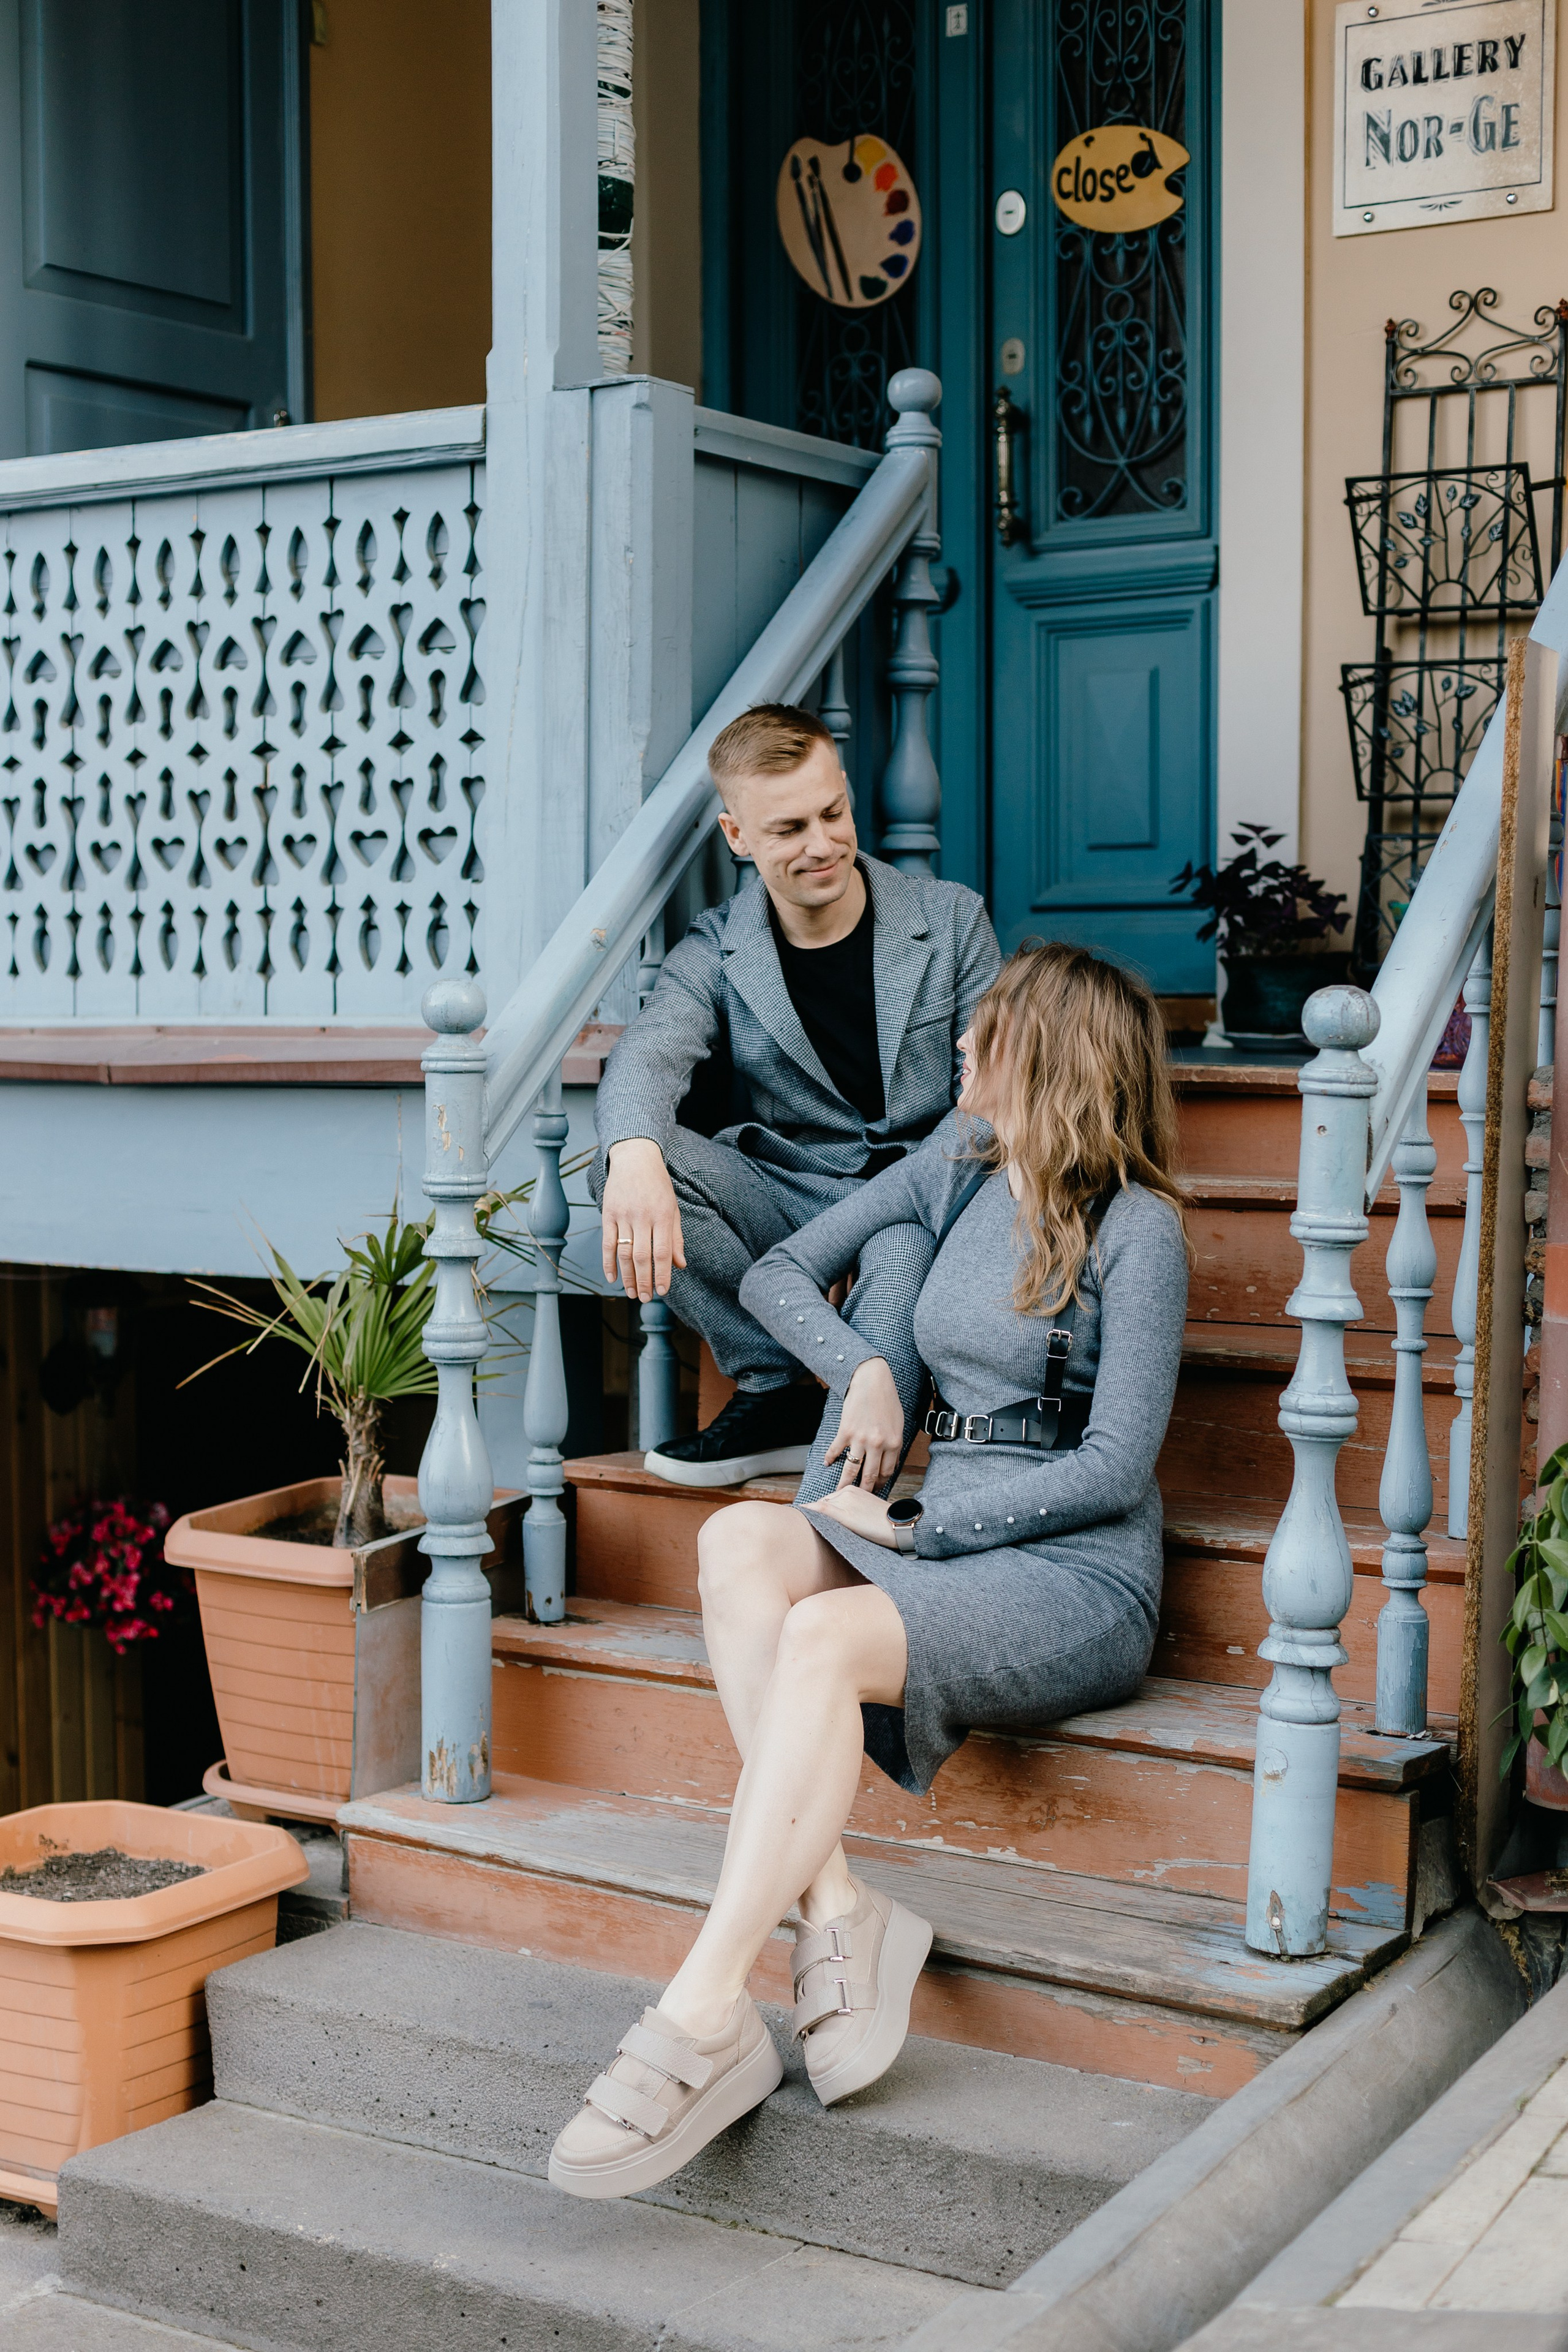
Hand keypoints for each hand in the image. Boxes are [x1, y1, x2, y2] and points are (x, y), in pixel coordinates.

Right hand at [601, 1138, 685, 1301]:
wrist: (635, 1158)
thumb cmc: (658, 1186)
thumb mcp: (673, 1208)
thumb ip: (676, 1237)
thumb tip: (680, 1265)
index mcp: (663, 1216)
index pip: (662, 1252)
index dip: (662, 1274)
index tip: (663, 1291)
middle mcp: (643, 1216)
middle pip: (642, 1256)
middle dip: (644, 1281)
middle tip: (646, 1299)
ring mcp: (624, 1215)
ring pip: (624, 1253)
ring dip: (627, 1277)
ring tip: (631, 1293)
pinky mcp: (608, 1213)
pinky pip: (608, 1243)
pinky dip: (608, 1262)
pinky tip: (611, 1278)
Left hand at [805, 1486, 896, 1546]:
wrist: (900, 1525)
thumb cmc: (887, 1521)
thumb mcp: (868, 1509)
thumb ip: (853, 1508)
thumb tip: (842, 1516)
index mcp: (853, 1489)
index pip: (831, 1498)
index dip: (820, 1507)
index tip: (811, 1513)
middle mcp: (847, 1492)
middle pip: (824, 1501)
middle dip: (815, 1510)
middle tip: (803, 1518)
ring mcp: (845, 1502)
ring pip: (821, 1505)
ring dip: (811, 1512)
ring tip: (798, 1518)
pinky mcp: (845, 1515)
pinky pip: (822, 1510)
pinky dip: (810, 1511)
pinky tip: (800, 1513)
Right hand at [823, 1356, 903, 1490]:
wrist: (872, 1381)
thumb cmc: (887, 1401)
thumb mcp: (898, 1425)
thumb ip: (894, 1445)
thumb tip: (890, 1464)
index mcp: (894, 1443)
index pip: (886, 1472)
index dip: (880, 1484)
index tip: (875, 1488)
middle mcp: (877, 1445)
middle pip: (869, 1476)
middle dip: (863, 1490)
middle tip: (858, 1497)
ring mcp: (860, 1439)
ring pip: (851, 1470)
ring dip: (844, 1484)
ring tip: (839, 1492)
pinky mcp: (845, 1431)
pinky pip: (836, 1451)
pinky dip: (830, 1458)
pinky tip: (827, 1463)